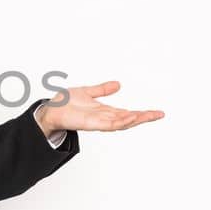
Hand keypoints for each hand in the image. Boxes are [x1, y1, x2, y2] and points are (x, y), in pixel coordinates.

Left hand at [36, 81, 163, 136]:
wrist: (50, 109)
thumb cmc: (66, 104)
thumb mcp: (88, 92)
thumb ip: (102, 90)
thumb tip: (118, 84)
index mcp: (105, 112)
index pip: (128, 113)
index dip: (142, 113)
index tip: (156, 112)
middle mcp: (104, 118)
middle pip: (128, 119)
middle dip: (144, 117)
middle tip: (159, 114)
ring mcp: (98, 122)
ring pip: (121, 123)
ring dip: (134, 119)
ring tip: (147, 115)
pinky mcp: (91, 124)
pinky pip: (108, 124)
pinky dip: (120, 121)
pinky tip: (129, 117)